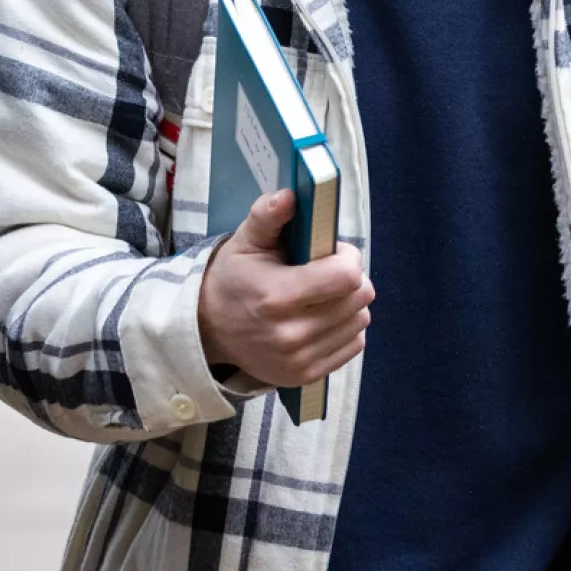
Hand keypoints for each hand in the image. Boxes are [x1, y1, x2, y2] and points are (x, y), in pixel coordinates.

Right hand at [197, 190, 373, 386]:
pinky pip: (354, 344)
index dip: (349, 257)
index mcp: (277, 296)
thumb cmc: (234, 279)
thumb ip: (268, 216)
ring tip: (322, 295)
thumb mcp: (244, 242)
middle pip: (359, 298)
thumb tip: (290, 195)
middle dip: (350, 277)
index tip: (334, 251)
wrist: (209, 331)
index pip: (347, 276)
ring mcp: (300, 359)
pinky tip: (322, 318)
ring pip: (360, 321)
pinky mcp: (307, 375)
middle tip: (326, 271)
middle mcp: (291, 333)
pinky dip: (345, 327)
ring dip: (349, 303)